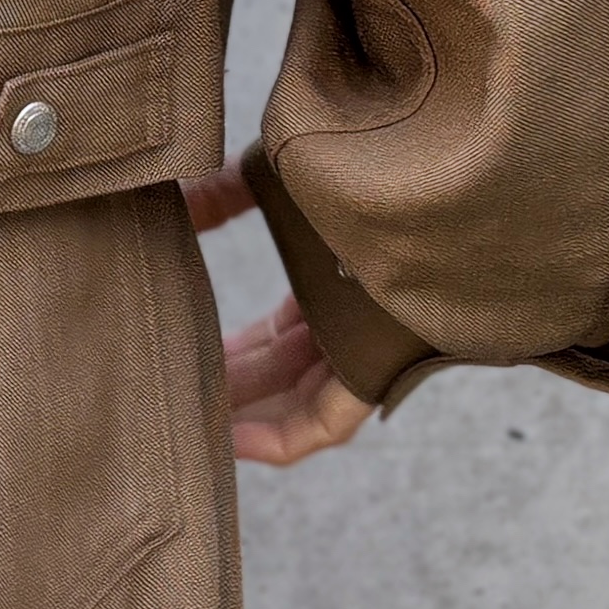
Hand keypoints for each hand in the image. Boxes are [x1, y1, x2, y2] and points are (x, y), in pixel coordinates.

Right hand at [183, 159, 371, 469]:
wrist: (435, 178)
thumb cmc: (367, 169)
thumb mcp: (282, 177)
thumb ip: (224, 190)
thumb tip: (172, 195)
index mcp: (333, 275)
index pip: (275, 331)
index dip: (228, 348)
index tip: (183, 356)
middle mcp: (349, 317)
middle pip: (280, 369)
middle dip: (226, 387)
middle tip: (172, 397)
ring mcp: (365, 347)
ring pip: (296, 399)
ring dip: (243, 416)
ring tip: (189, 424)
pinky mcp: (379, 371)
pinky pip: (327, 422)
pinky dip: (278, 438)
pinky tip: (231, 439)